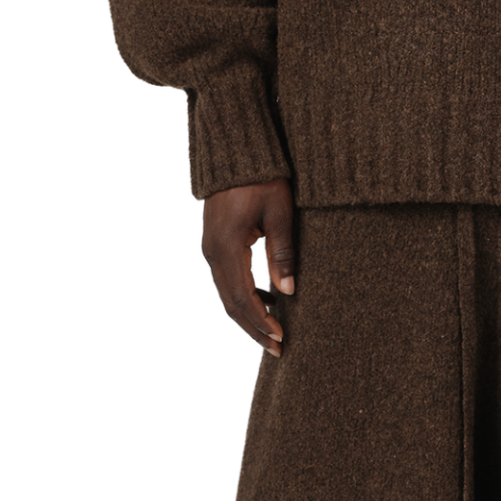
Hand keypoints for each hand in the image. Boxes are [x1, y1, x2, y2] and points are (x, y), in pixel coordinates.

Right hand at [200, 180, 295, 356]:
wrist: (236, 151)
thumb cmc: (262, 177)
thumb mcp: (280, 213)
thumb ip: (283, 253)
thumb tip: (289, 292)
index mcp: (226, 247)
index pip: (243, 298)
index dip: (262, 322)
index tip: (282, 340)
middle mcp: (212, 252)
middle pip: (231, 304)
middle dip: (254, 329)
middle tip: (279, 349)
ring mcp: (210, 248)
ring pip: (226, 294)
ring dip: (249, 316)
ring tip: (275, 332)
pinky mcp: (215, 243)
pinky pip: (227, 280)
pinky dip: (244, 296)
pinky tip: (267, 301)